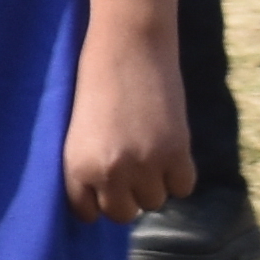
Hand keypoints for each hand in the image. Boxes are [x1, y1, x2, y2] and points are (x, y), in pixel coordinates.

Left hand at [62, 22, 194, 222]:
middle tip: (129, 166)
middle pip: (123, 214)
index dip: (98, 199)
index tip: (104, 185)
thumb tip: (110, 200)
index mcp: (76, 166)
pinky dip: (179, 172)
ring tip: (147, 147)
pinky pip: (183, 186)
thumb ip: (92, 166)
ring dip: (154, 182)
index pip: (87, 213)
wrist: (128, 45)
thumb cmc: (97, 82)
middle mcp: (109, 172)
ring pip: (155, 201)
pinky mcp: (177, 153)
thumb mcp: (82, 130)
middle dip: (127, 195)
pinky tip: (168, 145)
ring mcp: (145, 165)